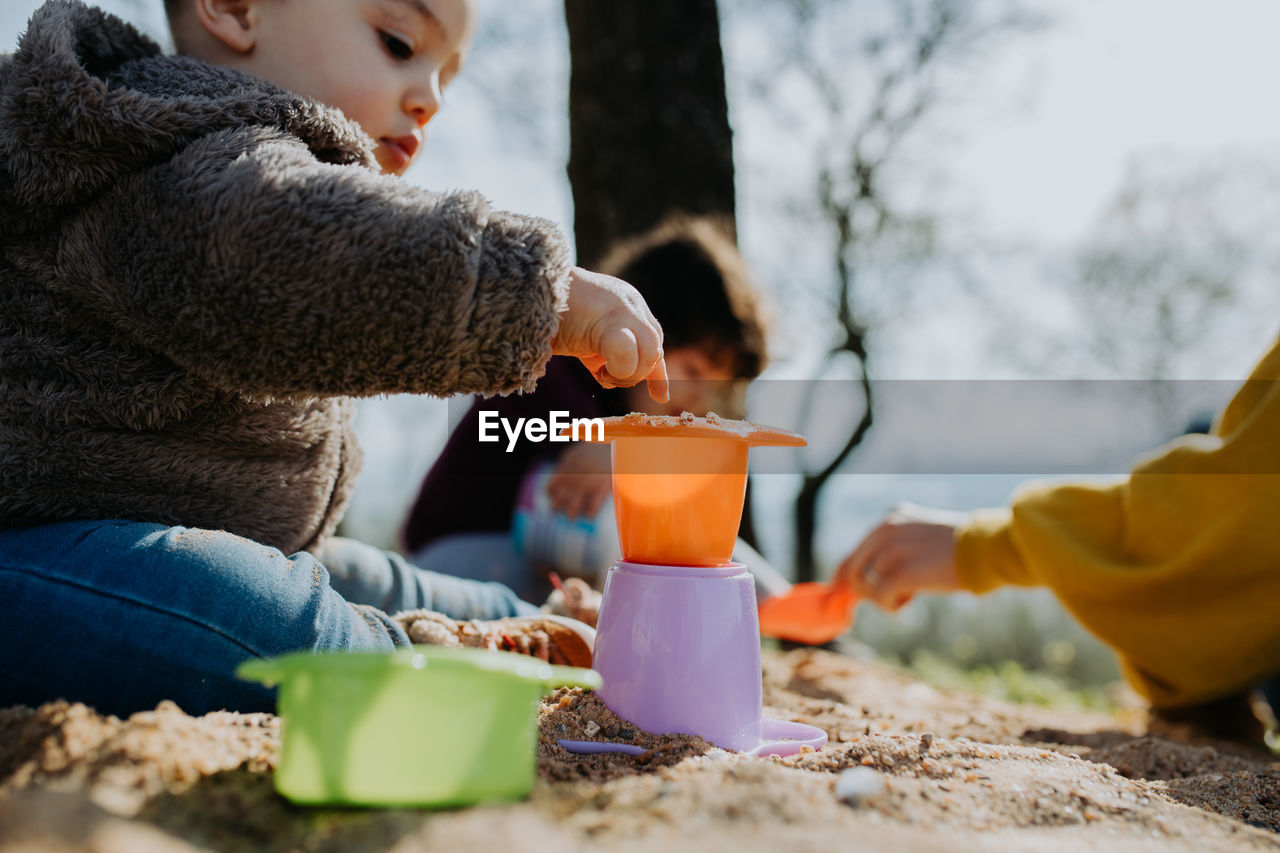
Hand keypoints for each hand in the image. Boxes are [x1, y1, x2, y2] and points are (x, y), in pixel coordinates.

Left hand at [546, 443, 612, 518]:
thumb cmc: (592, 449)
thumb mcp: (573, 454)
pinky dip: (590, 513)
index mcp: (565, 471)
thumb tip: (556, 476)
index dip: (551, 495)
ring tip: (571, 516)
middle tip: (556, 510)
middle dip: (557, 507)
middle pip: (560, 500)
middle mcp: (573, 480)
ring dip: (571, 513)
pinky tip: (589, 515)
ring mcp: (587, 486)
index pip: (551, 488)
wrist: (611, 446)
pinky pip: (593, 506)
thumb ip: (564, 465)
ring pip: (573, 507)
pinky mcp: (601, 489)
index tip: (553, 497)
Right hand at [553, 267, 668, 402]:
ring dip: (629, 373)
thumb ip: (603, 351)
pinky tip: (598, 371)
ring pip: (651, 349)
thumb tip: (614, 380)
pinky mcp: (610, 314)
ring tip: (602, 372)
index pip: (652, 339)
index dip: (655, 371)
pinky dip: (619, 368)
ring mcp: (622, 305)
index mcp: (626, 304)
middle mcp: (629, 302)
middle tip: (607, 376)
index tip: (660, 396)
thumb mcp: (584, 337)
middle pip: (655, 345)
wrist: (524, 291)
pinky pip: (628, 348)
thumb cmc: (549, 317)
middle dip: (638, 372)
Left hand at [834, 502, 966, 611]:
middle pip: (851, 570)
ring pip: (864, 586)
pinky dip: (892, 606)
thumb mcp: (922, 541)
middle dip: (861, 591)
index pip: (855, 551)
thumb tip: (866, 581)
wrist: (988, 549)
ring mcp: (891, 550)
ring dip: (884, 597)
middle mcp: (886, 530)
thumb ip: (895, 552)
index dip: (845, 575)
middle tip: (884, 599)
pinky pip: (879, 598)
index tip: (841, 592)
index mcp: (892, 519)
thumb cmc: (962, 550)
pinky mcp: (900, 572)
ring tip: (912, 593)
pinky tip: (912, 599)